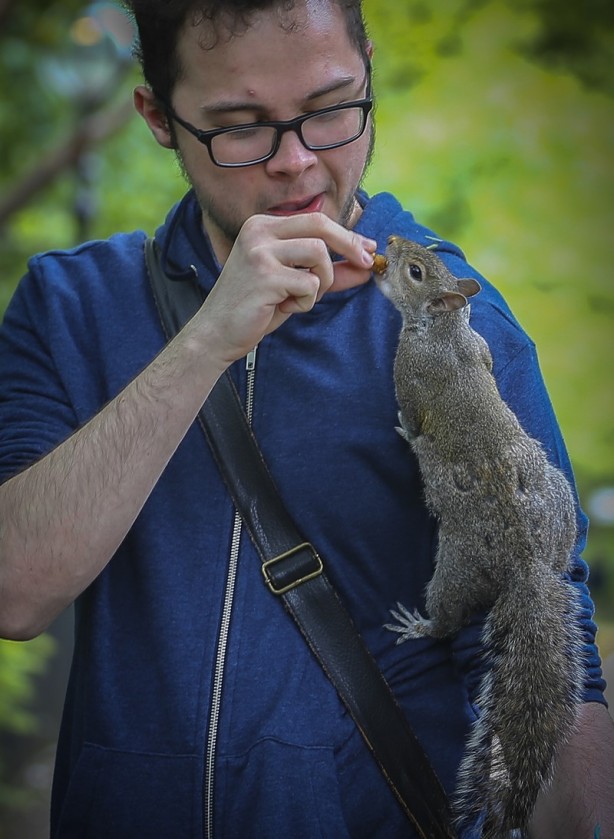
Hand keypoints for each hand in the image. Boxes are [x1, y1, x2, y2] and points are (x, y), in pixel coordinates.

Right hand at [196, 212, 375, 366]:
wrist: (217, 332)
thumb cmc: (256, 307)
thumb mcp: (293, 283)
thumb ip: (327, 271)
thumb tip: (366, 265)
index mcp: (263, 225)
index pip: (315, 219)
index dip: (346, 235)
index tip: (367, 249)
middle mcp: (259, 231)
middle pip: (320, 225)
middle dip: (349, 246)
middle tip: (366, 264)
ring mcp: (260, 251)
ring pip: (318, 254)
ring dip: (321, 281)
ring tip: (300, 297)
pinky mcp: (265, 276)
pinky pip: (309, 284)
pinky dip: (305, 301)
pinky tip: (284, 308)